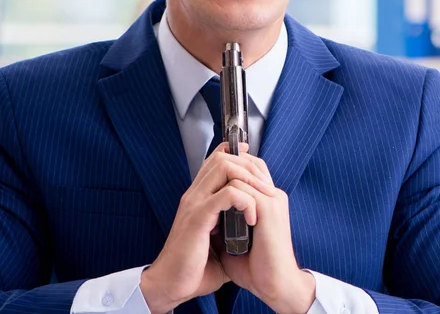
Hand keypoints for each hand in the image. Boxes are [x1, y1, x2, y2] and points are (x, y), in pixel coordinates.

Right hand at [140, 143, 274, 313]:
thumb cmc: (194, 267)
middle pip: (222, 158)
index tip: (255, 164)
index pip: (215, 160)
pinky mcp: (198, 217)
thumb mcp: (217, 241)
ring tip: (263, 196)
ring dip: (250, 178)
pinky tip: (252, 216)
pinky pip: (227, 194)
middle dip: (250, 166)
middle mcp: (194, 194)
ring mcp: (194, 203)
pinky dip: (245, 200)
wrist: (172, 285)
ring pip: (224, 167)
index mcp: (197, 197)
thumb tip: (251, 229)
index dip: (236, 154)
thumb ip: (230, 227)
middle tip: (267, 186)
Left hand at [217, 154, 315, 313]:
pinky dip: (227, 196)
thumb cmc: (256, 269)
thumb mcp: (235, 239)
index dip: (231, 165)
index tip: (212, 175)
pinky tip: (218, 212)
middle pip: (250, 163)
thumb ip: (225, 221)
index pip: (251, 169)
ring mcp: (272, 200)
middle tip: (207, 181)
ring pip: (243, 172)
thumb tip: (207, 214)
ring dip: (223, 182)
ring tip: (211, 198)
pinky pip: (242, 188)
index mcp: (267, 201)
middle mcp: (272, 196)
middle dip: (225, 166)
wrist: (274, 287)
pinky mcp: (269, 208)